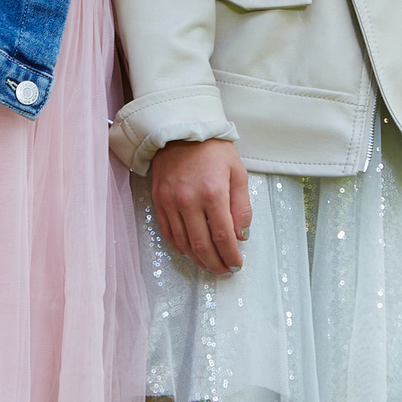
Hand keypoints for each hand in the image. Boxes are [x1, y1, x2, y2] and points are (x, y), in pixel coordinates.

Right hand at [151, 138, 251, 275]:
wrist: (182, 129)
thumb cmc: (214, 149)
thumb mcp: (238, 172)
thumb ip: (242, 206)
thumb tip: (241, 236)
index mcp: (213, 193)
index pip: (223, 236)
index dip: (231, 256)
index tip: (237, 265)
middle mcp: (189, 201)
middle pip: (202, 245)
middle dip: (215, 263)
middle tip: (225, 271)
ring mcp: (171, 202)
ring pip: (183, 244)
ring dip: (198, 260)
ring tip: (210, 266)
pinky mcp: (159, 201)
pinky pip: (168, 233)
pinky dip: (180, 248)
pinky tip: (190, 253)